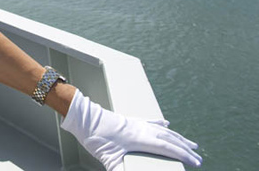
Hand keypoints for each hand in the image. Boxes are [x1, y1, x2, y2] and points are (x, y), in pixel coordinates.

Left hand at [60, 90, 201, 170]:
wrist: (84, 119)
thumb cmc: (96, 139)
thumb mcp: (109, 160)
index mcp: (141, 139)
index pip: (168, 148)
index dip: (184, 155)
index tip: (197, 162)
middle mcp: (143, 129)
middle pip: (170, 138)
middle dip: (185, 147)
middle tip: (198, 155)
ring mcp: (137, 123)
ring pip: (163, 129)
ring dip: (177, 136)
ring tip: (190, 142)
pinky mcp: (129, 120)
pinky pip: (150, 122)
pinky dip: (160, 124)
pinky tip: (166, 124)